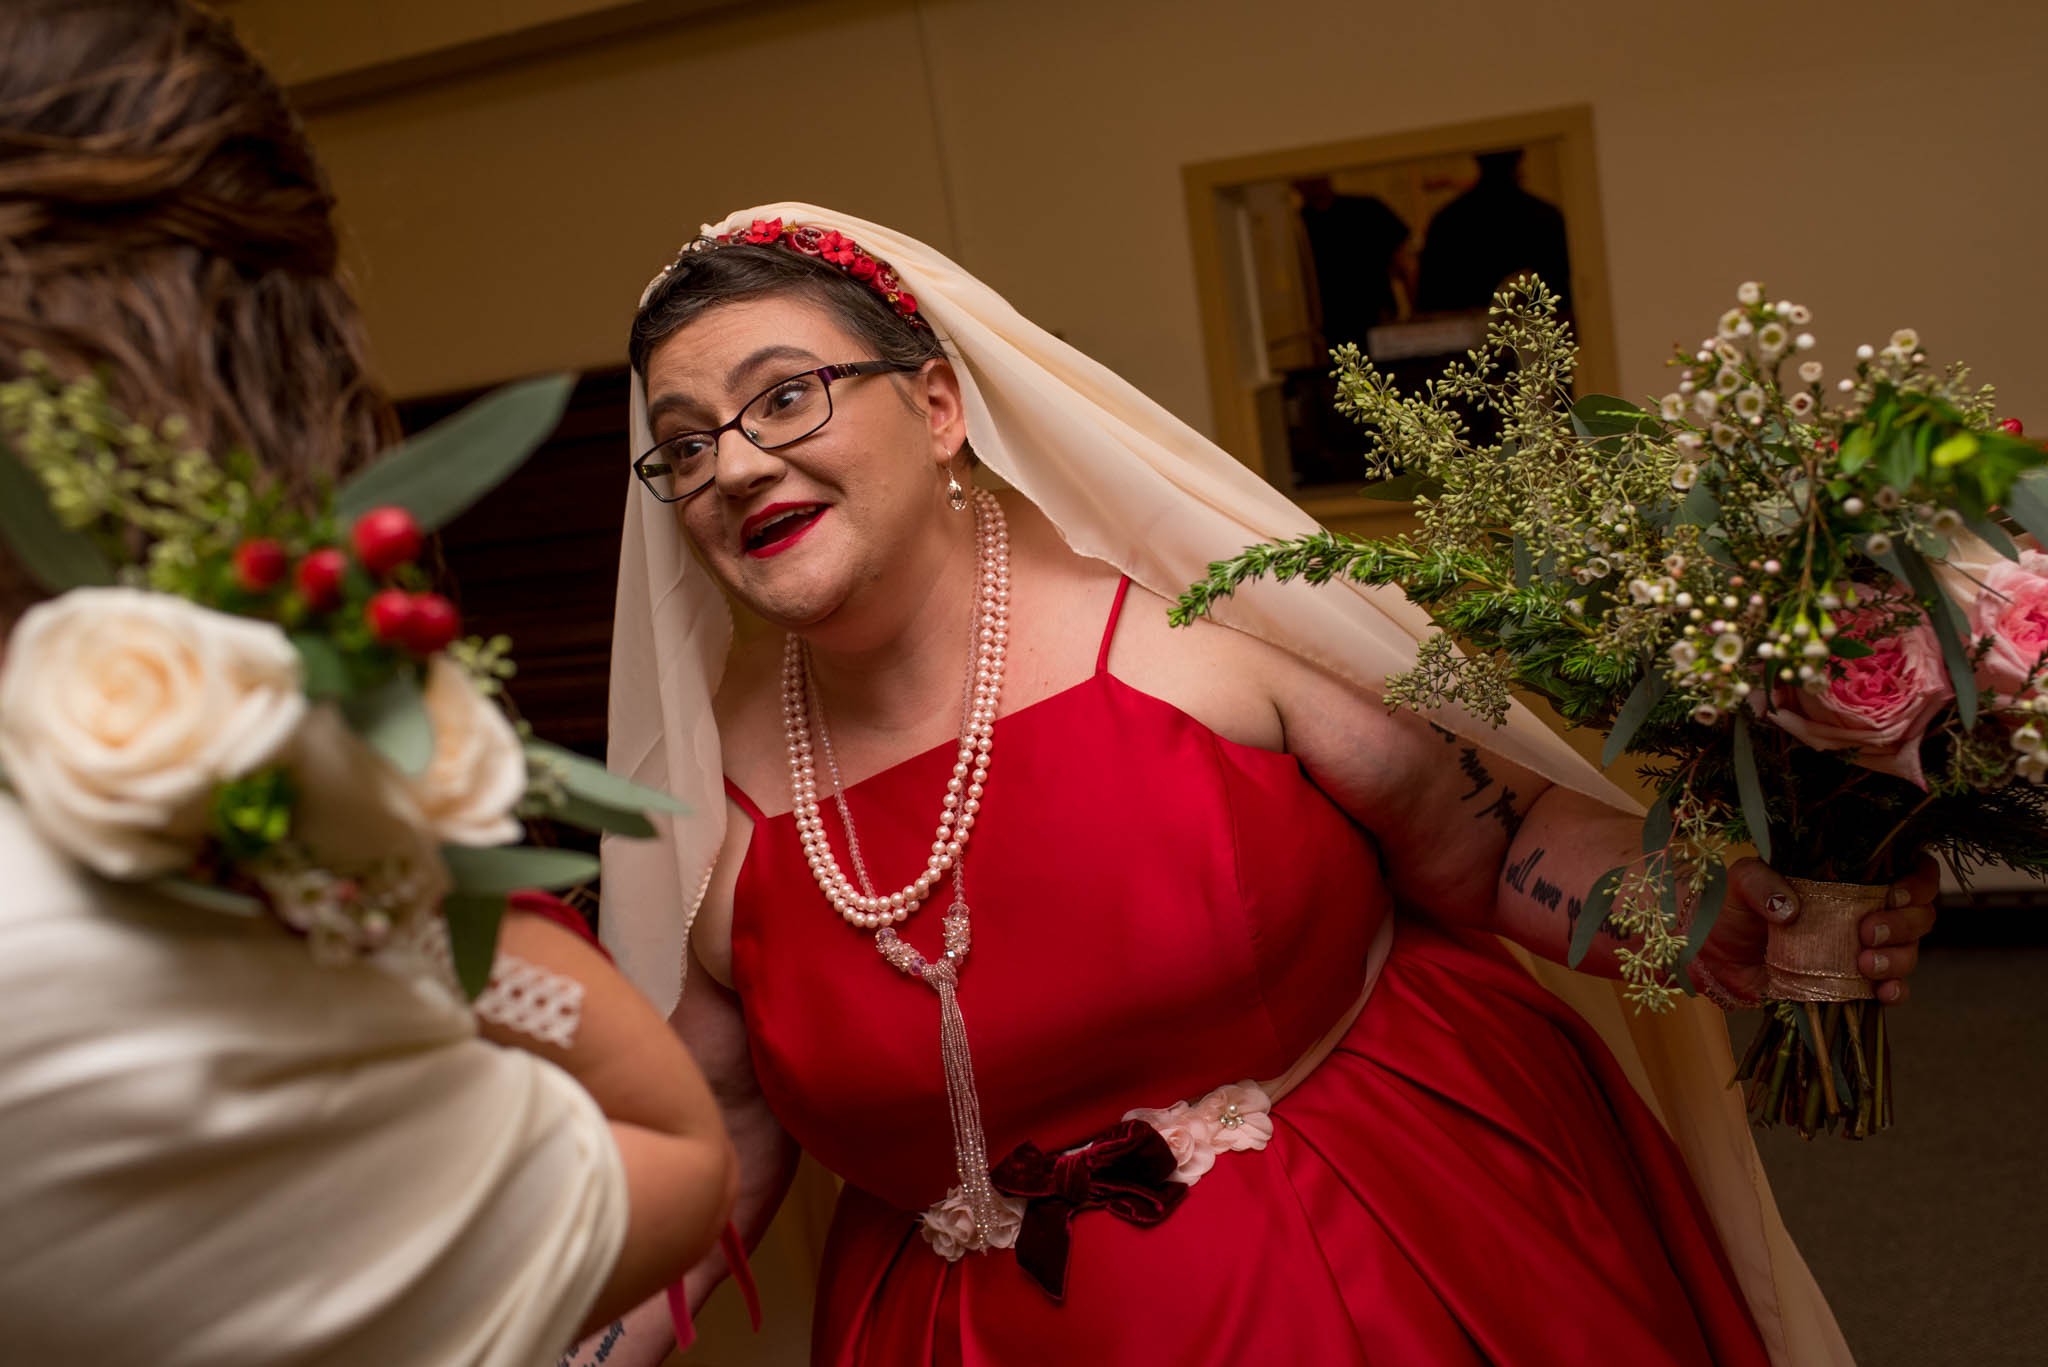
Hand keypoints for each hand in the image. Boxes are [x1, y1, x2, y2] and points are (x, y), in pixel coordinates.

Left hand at [1692, 852, 1939, 1005]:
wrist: (1710, 956)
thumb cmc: (1729, 907)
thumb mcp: (1738, 882)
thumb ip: (1760, 882)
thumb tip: (1790, 908)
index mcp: (1849, 877)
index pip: (1909, 870)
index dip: (1918, 882)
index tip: (1895, 894)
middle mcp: (1865, 910)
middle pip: (1919, 914)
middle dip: (1905, 925)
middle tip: (1868, 932)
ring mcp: (1862, 948)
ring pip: (1909, 951)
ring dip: (1898, 959)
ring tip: (1864, 963)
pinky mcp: (1851, 982)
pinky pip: (1890, 988)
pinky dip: (1895, 991)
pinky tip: (1882, 993)